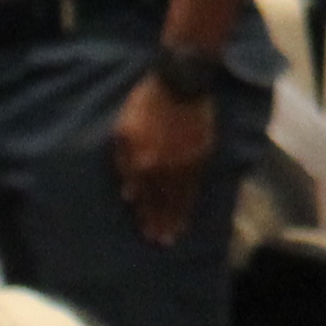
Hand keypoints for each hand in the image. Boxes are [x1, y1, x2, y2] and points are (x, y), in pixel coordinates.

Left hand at [108, 72, 216, 246]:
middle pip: (162, 202)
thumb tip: (128, 193)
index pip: (143, 197)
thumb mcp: (123, 131)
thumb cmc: (144, 105)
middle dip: (161, 223)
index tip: (147, 233)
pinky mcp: (202, 155)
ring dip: (178, 217)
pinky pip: (196, 184)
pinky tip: (190, 210)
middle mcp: (164, 169)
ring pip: (181, 197)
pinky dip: (192, 200)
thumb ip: (123, 163)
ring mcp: (185, 164)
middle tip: (163, 241)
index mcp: (142, 163)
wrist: (179, 84)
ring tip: (177, 234)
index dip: (145, 216)